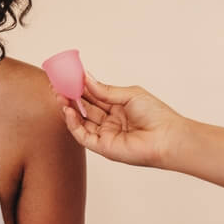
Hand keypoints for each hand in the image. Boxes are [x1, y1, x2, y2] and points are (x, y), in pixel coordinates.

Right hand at [57, 72, 186, 167]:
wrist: (167, 137)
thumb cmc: (155, 115)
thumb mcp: (129, 95)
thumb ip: (105, 90)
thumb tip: (85, 78)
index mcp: (117, 107)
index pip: (92, 96)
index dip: (78, 87)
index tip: (66, 76)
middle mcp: (109, 121)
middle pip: (84, 107)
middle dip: (69, 96)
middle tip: (56, 85)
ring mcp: (105, 134)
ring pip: (80, 121)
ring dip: (68, 108)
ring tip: (59, 95)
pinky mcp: (103, 147)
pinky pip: (82, 135)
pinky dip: (73, 123)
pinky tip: (68, 110)